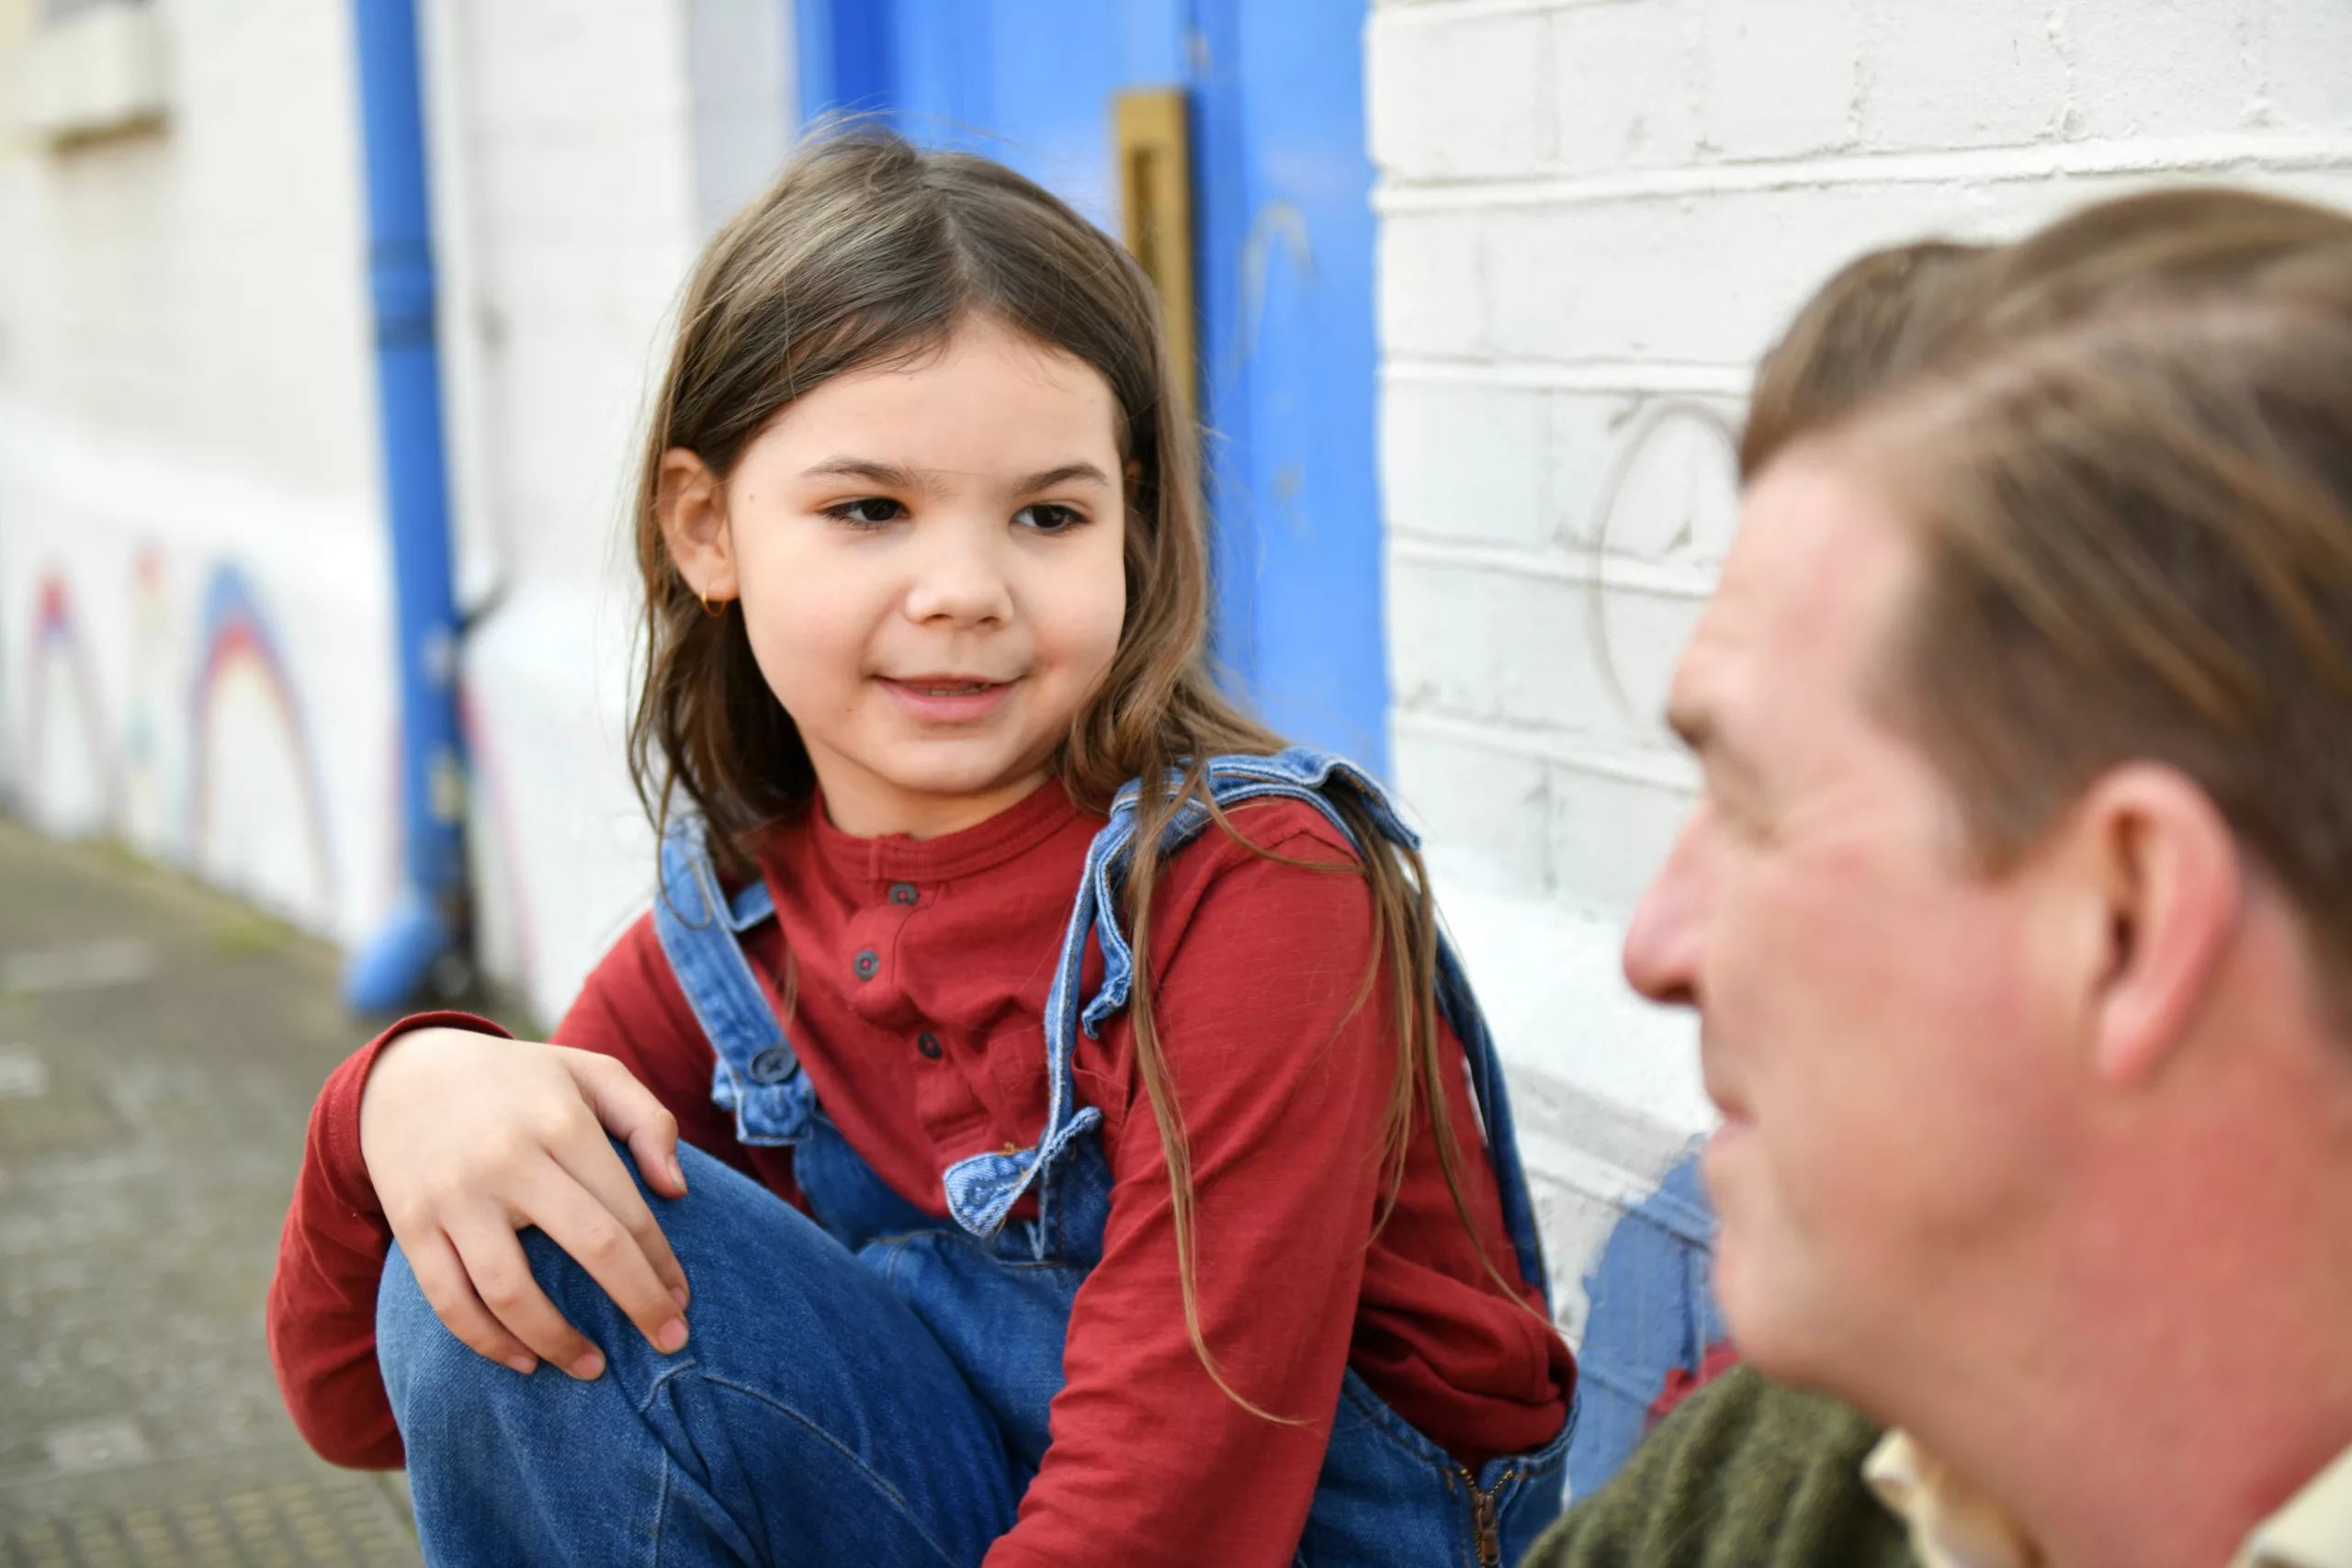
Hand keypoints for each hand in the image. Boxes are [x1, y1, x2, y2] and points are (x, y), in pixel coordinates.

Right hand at [358, 1027, 692, 1378]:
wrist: (407, 1076)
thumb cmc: (521, 1084)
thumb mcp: (591, 1073)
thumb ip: (647, 1119)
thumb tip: (676, 1190)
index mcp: (561, 1122)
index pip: (627, 1206)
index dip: (661, 1262)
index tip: (683, 1301)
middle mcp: (509, 1159)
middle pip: (590, 1246)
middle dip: (639, 1303)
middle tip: (670, 1343)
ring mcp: (456, 1196)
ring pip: (510, 1289)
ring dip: (558, 1341)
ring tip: (593, 1369)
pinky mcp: (413, 1226)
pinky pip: (450, 1301)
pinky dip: (487, 1342)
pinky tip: (525, 1362)